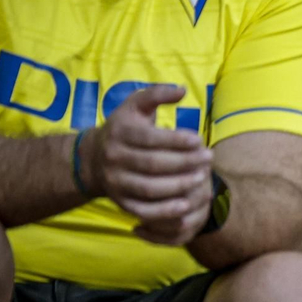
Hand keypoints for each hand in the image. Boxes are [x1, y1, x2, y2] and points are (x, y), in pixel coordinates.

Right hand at [80, 84, 213, 245]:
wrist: (93, 158)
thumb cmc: (125, 127)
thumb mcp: (135, 105)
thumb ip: (157, 94)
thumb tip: (181, 90)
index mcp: (119, 132)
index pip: (150, 139)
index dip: (176, 141)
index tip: (199, 140)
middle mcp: (114, 158)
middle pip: (153, 164)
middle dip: (184, 162)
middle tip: (208, 158)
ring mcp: (116, 182)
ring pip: (149, 188)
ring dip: (179, 186)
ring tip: (201, 178)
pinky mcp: (120, 201)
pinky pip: (143, 210)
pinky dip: (164, 211)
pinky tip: (185, 206)